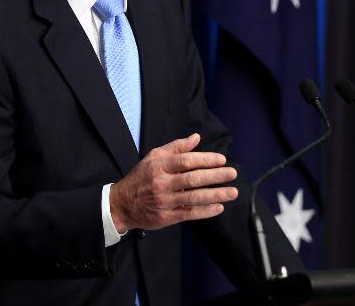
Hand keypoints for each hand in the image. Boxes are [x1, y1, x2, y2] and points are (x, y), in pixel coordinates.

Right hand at [109, 133, 237, 232]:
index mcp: (159, 166)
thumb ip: (176, 147)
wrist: (122, 204)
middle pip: (193, 179)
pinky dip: (205, 211)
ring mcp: (165, 201)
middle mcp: (162, 183)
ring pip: (194, 197)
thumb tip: (196, 137)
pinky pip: (189, 214)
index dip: (205, 160)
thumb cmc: (141, 177)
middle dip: (215, 176)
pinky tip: (219, 207)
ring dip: (216, 195)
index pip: (186, 161)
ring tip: (232, 192)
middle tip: (232, 173)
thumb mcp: (154, 157)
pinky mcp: (166, 217)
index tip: (221, 160)